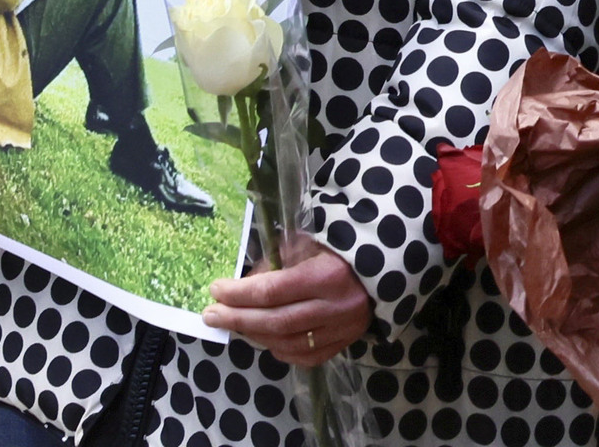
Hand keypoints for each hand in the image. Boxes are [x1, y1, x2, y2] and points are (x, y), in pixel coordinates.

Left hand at [205, 233, 371, 366]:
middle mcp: (335, 307)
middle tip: (211, 315)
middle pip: (275, 321)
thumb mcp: (312, 241)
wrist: (387, 266)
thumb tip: (245, 281)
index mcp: (328, 275)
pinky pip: (305, 356)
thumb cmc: (343, 248)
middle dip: (238, 318)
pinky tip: (264, 340)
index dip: (240, 293)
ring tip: (233, 324)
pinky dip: (280, 350)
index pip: (273, 290)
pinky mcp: (345, 343)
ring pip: (287, 342)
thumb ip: (279, 260)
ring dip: (254, 335)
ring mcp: (342, 330)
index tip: (216, 289)